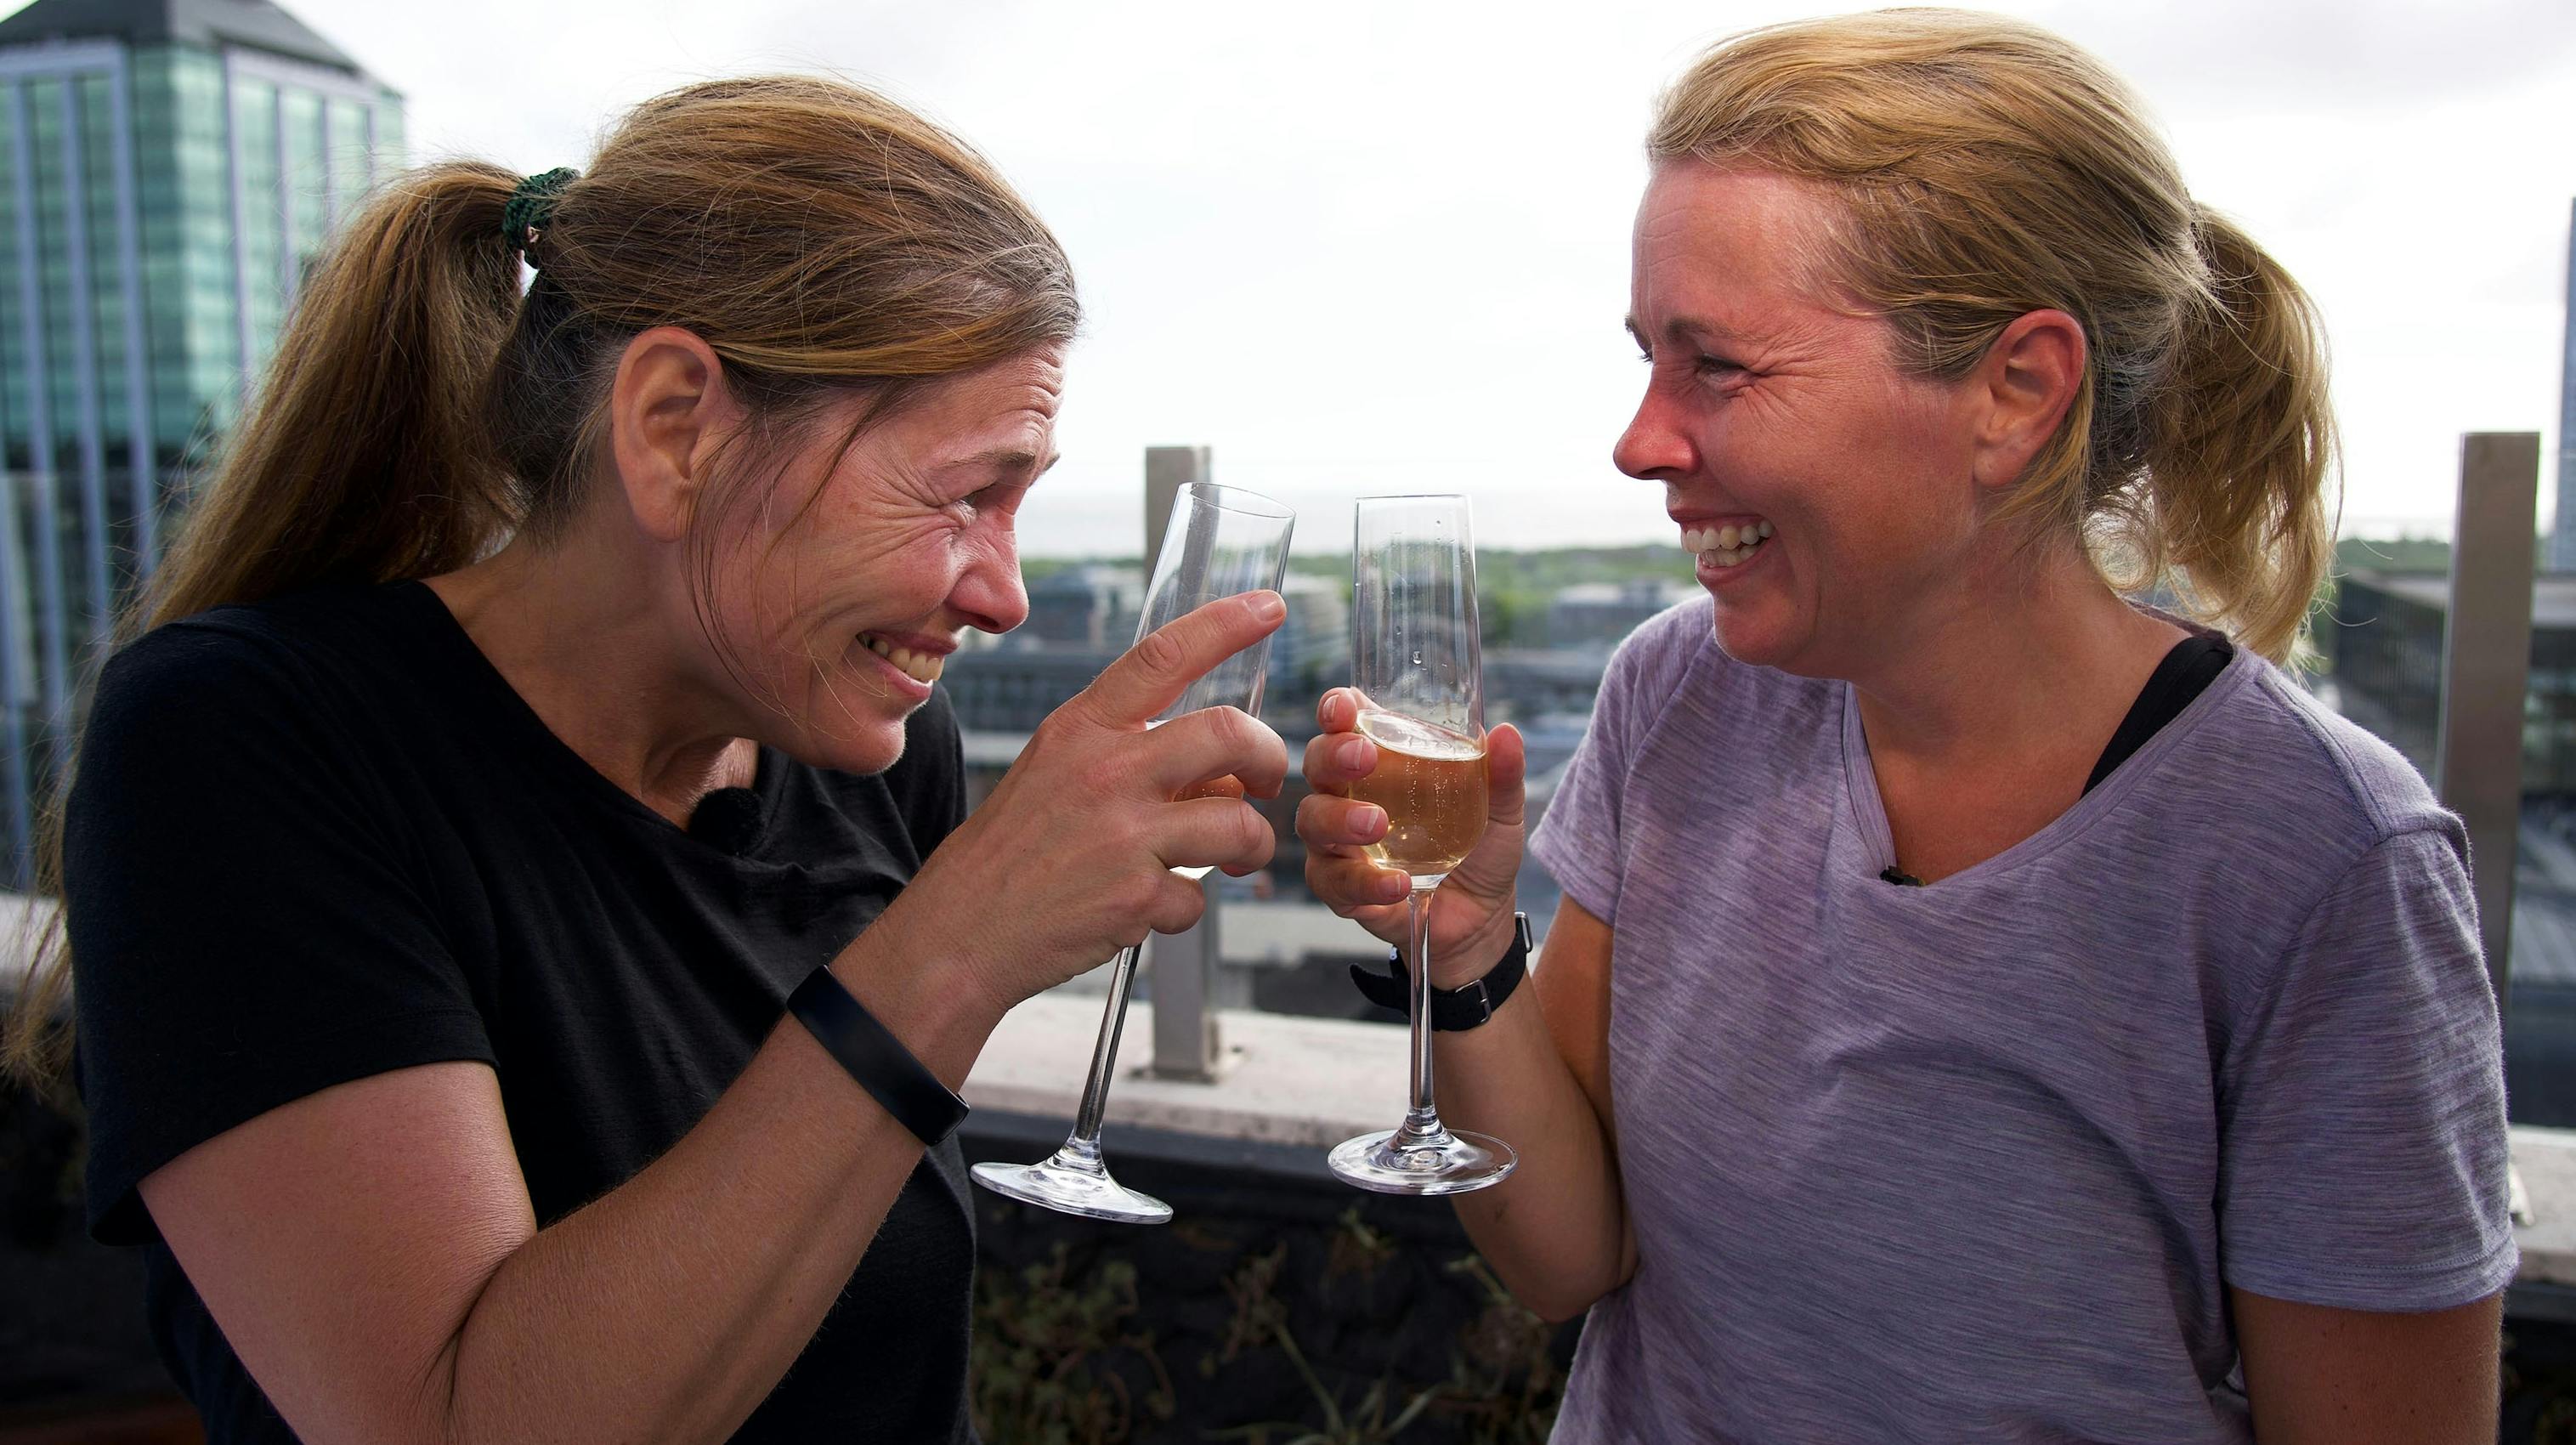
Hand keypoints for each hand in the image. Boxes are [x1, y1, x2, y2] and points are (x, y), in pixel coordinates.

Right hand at [885, 591, 1288, 1015]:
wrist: (957, 934)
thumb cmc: (1009, 854)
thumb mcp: (1052, 773)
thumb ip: (1129, 756)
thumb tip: (1215, 769)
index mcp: (1081, 730)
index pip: (1162, 655)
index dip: (1224, 624)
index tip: (1269, 607)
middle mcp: (1105, 773)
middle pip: (1229, 733)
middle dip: (1268, 757)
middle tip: (1264, 781)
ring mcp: (1123, 837)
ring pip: (1238, 824)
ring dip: (1250, 845)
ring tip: (1230, 857)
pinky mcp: (1135, 899)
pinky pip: (1200, 896)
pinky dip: (1185, 907)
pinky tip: (1151, 907)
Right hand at [1296, 687, 1524, 986]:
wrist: (1481, 919)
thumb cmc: (1480, 850)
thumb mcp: (1501, 811)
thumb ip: (1503, 775)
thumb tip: (1507, 733)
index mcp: (1383, 763)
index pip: (1345, 724)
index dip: (1336, 708)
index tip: (1346, 706)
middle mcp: (1349, 796)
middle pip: (1317, 764)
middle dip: (1332, 755)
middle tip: (1364, 758)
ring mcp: (1340, 844)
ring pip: (1313, 821)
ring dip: (1340, 819)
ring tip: (1378, 824)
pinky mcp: (1343, 891)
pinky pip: (1336, 882)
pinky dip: (1365, 882)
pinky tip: (1398, 884)